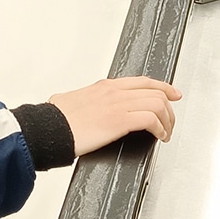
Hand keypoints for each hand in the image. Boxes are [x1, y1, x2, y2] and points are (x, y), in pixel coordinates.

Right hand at [49, 76, 181, 155]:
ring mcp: (117, 105)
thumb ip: (79, 100)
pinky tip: (158, 136)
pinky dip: (160, 129)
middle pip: (155, 92)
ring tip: (165, 132)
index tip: (171, 94)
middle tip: (170, 121)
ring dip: (167, 120)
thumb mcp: (67, 101)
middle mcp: (113, 92)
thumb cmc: (54, 119)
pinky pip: (151, 119)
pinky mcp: (119, 121)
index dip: (162, 87)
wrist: (48, 128)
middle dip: (169, 108)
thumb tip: (73, 105)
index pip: (142, 81)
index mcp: (103, 87)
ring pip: (157, 104)